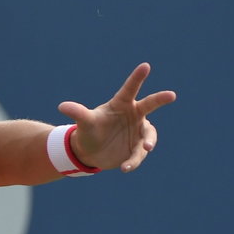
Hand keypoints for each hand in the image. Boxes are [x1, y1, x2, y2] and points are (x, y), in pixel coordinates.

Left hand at [58, 63, 176, 172]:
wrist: (91, 152)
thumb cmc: (89, 131)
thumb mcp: (84, 122)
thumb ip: (77, 113)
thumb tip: (62, 106)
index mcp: (121, 104)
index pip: (129, 89)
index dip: (137, 78)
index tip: (145, 65)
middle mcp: (134, 115)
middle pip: (149, 105)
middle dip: (160, 99)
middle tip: (171, 94)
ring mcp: (138, 131)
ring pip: (148, 134)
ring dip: (148, 141)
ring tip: (145, 149)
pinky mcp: (138, 147)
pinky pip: (139, 153)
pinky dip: (134, 161)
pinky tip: (124, 168)